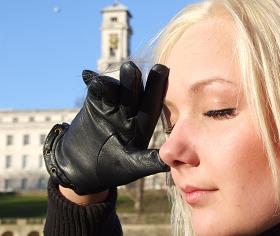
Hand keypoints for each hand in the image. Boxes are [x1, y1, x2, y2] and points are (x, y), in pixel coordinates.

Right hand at [43, 61, 169, 194]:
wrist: (81, 169)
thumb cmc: (110, 171)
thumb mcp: (130, 166)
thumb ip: (147, 162)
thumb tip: (168, 162)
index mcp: (141, 124)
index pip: (150, 105)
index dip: (156, 89)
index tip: (162, 70)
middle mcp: (129, 113)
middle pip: (132, 94)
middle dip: (132, 82)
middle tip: (132, 68)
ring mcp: (111, 107)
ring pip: (114, 90)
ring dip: (111, 82)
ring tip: (105, 76)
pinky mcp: (94, 105)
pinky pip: (95, 92)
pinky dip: (92, 83)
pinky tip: (87, 75)